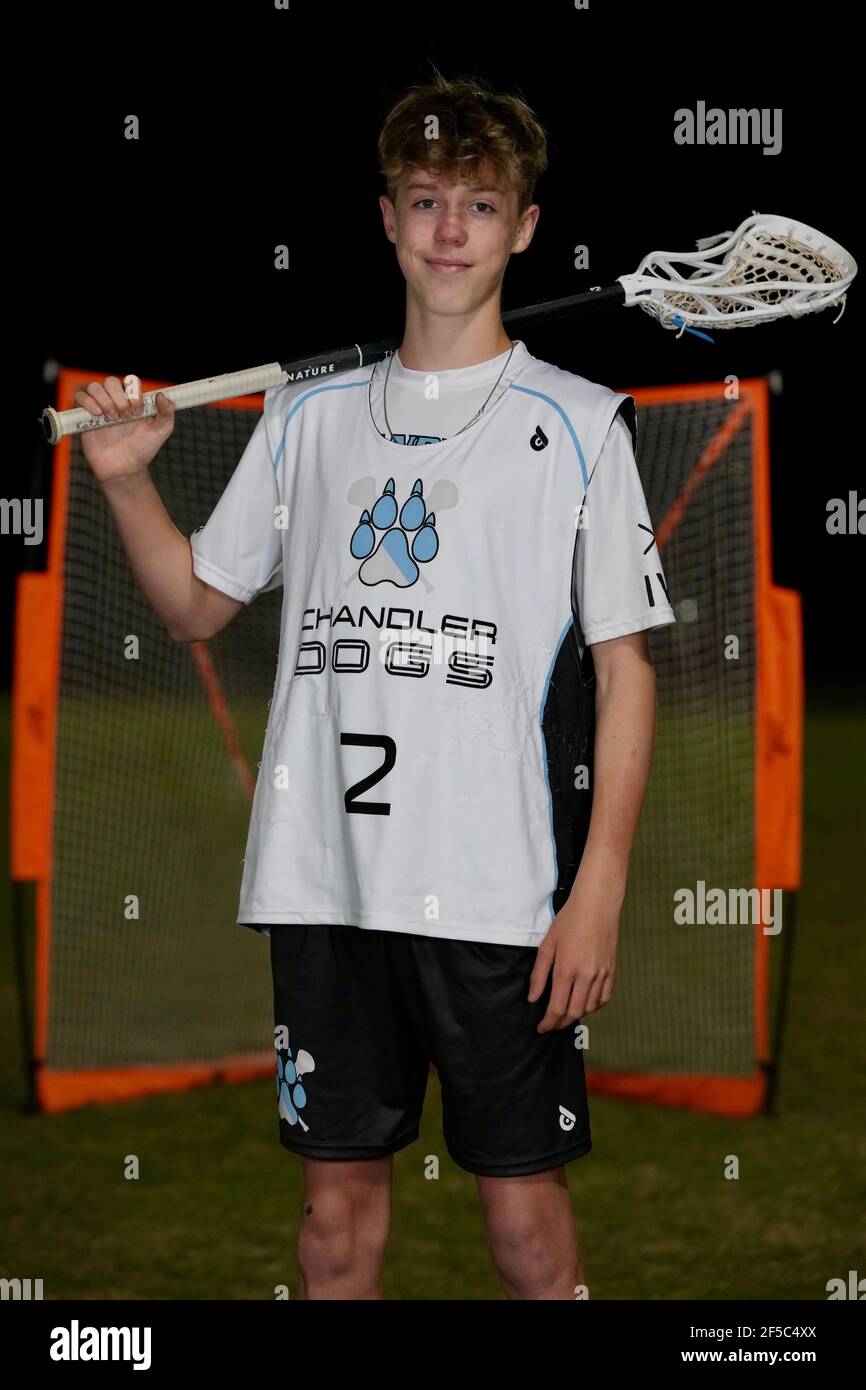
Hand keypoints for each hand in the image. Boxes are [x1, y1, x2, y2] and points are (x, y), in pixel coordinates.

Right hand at [76, 375, 175, 483]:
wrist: (123, 468)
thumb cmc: (142, 449)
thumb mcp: (161, 431)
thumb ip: (167, 412)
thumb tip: (162, 395)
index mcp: (133, 400)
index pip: (130, 381)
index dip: (133, 393)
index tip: (137, 413)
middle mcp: (116, 400)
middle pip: (111, 381)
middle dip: (118, 398)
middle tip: (124, 417)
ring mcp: (100, 407)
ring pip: (94, 386)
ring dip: (104, 399)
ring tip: (112, 418)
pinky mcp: (85, 416)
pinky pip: (79, 396)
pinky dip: (88, 401)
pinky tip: (98, 414)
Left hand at [528, 857, 622, 1032]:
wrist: (597, 905)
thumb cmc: (569, 921)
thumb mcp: (547, 945)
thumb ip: (539, 975)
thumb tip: (533, 999)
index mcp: (567, 970)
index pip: (557, 1008)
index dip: (548, 1023)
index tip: (541, 1028)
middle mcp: (586, 976)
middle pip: (574, 1013)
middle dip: (561, 1023)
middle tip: (551, 1025)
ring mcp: (602, 974)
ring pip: (590, 1008)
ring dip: (577, 1015)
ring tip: (565, 1015)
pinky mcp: (612, 970)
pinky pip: (605, 997)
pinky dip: (594, 1006)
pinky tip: (585, 1004)